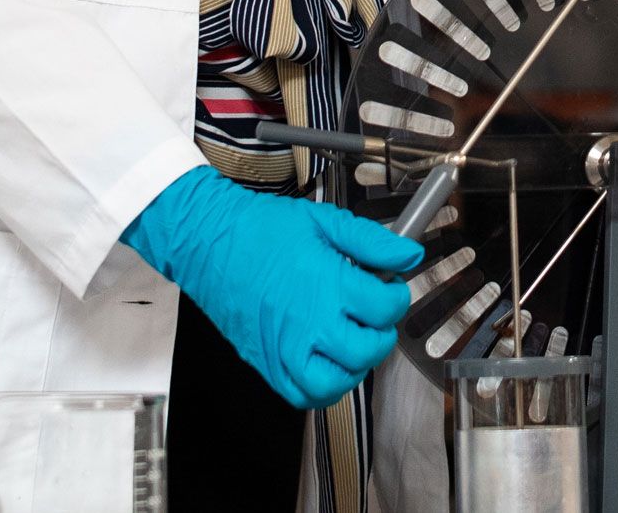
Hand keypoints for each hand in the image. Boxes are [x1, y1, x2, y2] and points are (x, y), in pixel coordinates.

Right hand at [122, 166, 423, 407]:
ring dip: (354, 367)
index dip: (397, 296)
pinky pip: (301, 395)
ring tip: (353, 343)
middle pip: (366, 350)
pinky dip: (322, 388)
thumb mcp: (326, 223)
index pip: (384, 308)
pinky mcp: (266, 363)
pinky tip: (327, 363)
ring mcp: (285, 349)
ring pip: (336, 383)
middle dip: (381, 334)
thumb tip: (407, 254)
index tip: (390, 288)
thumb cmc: (261, 230)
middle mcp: (308, 323)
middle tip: (375, 317)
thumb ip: (373, 242)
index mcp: (327, 285)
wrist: (210, 242)